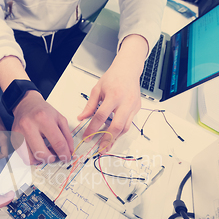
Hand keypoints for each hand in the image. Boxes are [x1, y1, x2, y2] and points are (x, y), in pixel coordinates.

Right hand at [11, 91, 73, 163]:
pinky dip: (33, 158)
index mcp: (43, 118)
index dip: (64, 153)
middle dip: (52, 159)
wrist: (26, 103)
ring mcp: (19, 133)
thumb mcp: (60, 119)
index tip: (66, 158)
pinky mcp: (14, 139)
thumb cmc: (43, 111)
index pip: (57, 142)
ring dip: (42, 160)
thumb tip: (70, 152)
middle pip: (42, 153)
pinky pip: (24, 157)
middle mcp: (29, 126)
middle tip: (56, 156)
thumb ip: (67, 136)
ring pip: (31, 158)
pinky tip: (38, 151)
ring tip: (46, 153)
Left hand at [77, 35, 147, 150]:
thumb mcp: (97, 89)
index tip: (86, 136)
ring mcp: (133, 106)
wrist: (128, 70)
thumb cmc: (112, 78)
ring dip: (115, 138)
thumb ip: (90, 106)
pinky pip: (129, 124)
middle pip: (116, 126)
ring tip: (106, 146)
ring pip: (125, 128)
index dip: (93, 128)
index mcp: (113, 96)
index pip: (101, 116)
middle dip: (107, 139)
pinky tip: (113, 136)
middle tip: (100, 149)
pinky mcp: (137, 109)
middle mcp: (125, 102)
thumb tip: (81, 118)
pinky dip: (120, 132)